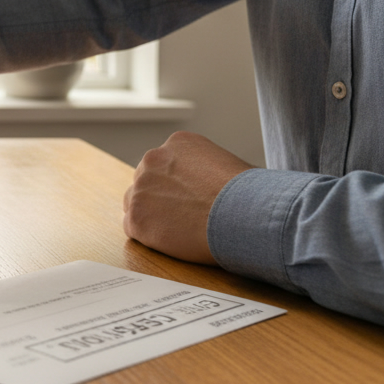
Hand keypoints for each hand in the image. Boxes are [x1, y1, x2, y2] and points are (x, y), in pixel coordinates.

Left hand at [122, 132, 252, 264]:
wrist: (245, 216)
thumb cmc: (251, 195)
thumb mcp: (230, 165)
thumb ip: (210, 169)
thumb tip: (216, 184)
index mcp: (177, 143)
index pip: (165, 163)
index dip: (176, 184)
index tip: (188, 197)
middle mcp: (153, 159)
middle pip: (147, 181)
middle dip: (159, 197)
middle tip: (181, 215)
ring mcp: (140, 188)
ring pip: (136, 202)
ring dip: (151, 216)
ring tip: (178, 229)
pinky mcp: (136, 218)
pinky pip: (133, 227)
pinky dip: (148, 236)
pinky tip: (171, 240)